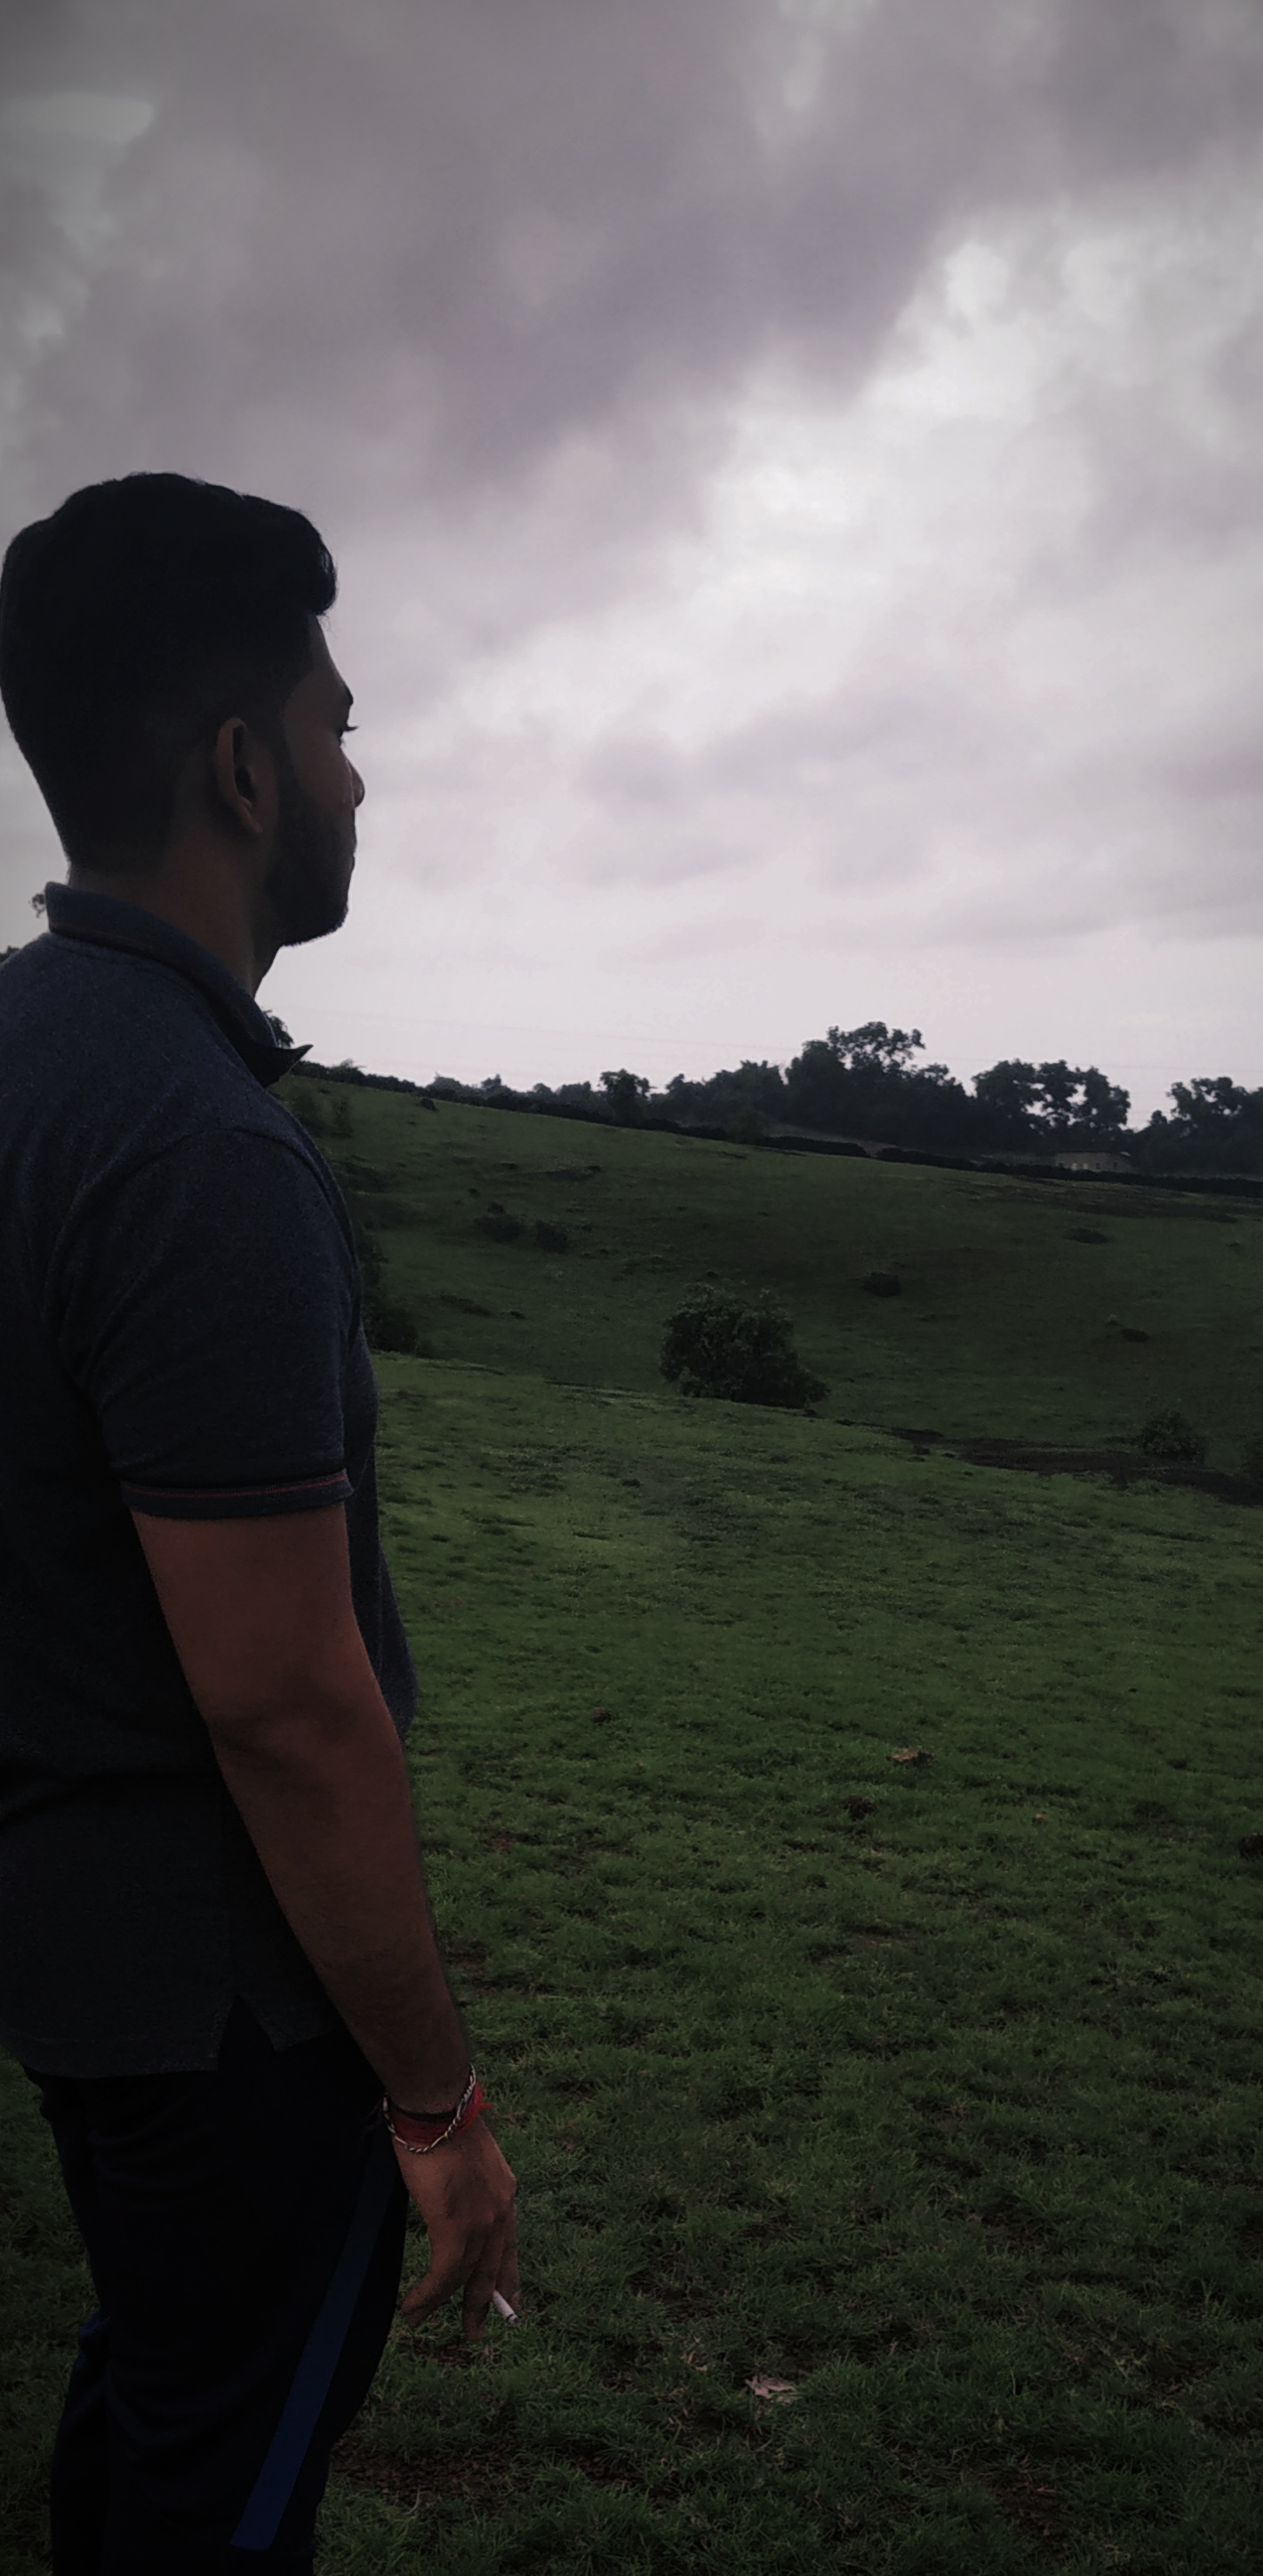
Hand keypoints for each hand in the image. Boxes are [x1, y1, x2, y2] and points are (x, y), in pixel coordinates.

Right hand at [395, 2118, 517, 2341]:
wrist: (439, 2106)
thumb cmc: (442, 2119)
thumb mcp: (465, 2155)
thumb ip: (465, 2181)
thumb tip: (447, 2188)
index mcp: (505, 2191)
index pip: (509, 2243)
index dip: (506, 2275)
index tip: (507, 2299)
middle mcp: (501, 2210)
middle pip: (493, 2269)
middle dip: (483, 2303)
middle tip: (476, 2332)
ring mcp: (482, 2222)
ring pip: (464, 2278)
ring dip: (441, 2305)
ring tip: (421, 2322)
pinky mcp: (455, 2228)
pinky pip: (443, 2276)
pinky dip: (426, 2297)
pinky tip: (412, 2309)